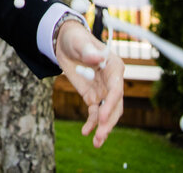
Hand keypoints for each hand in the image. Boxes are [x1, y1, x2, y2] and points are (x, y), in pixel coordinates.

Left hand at [55, 21, 124, 147]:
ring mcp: (103, 90)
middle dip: (108, 122)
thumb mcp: (79, 43)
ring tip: (96, 143)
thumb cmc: (75, 39)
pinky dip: (91, 123)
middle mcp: (112, 81)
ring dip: (103, 127)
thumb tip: (98, 58)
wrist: (65, 43)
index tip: (101, 117)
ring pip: (107, 113)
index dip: (110, 104)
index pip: (116, 89)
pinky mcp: (93, 96)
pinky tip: (85, 132)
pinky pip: (94, 113)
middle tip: (100, 136)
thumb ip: (88, 51)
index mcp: (114, 67)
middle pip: (115, 105)